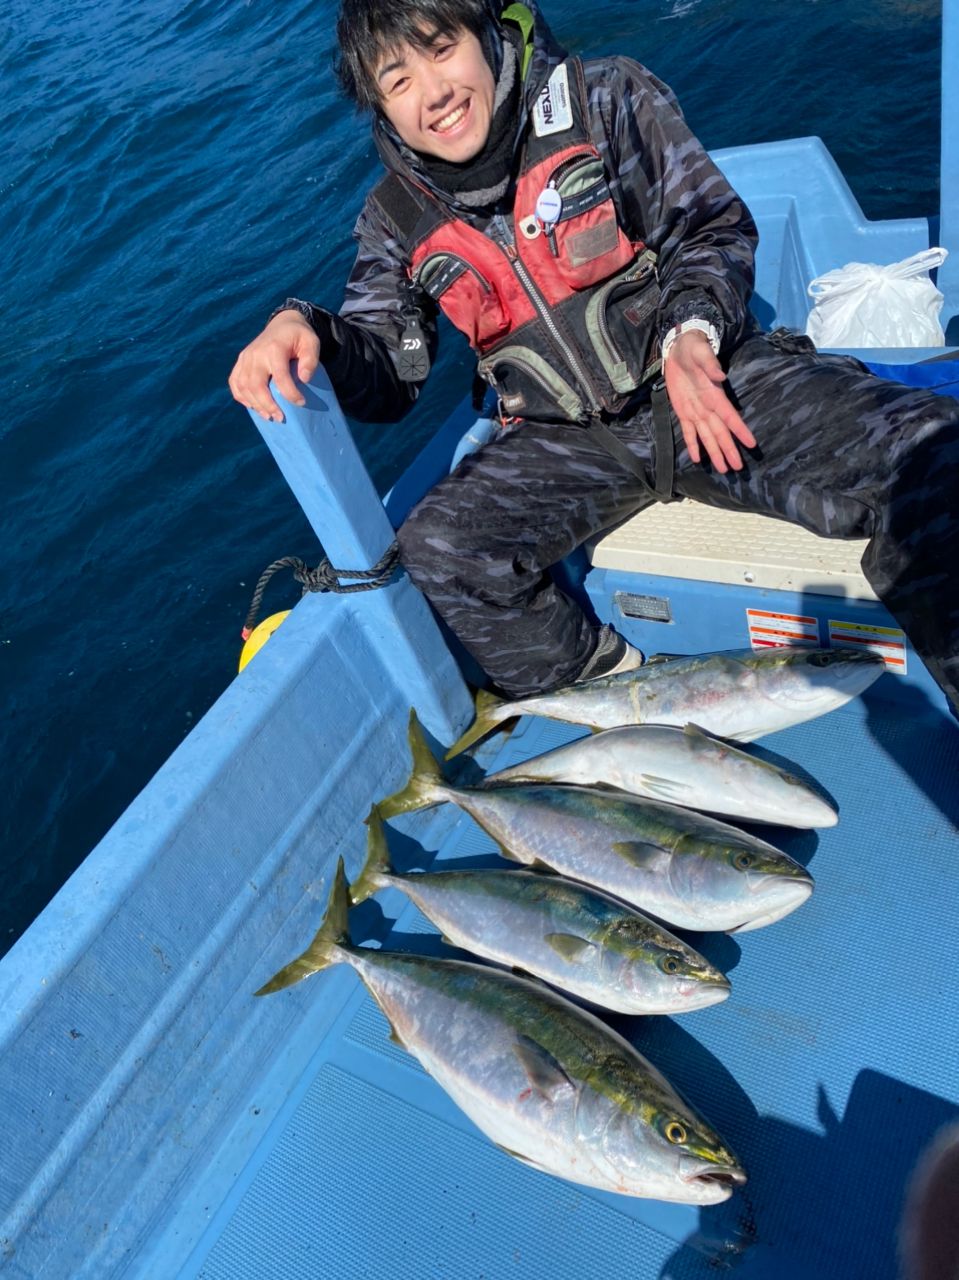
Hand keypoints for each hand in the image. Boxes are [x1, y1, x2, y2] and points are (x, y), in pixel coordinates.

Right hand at [228, 311, 320, 422]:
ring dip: (254, 404)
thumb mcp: (311, 342)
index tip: (301, 402)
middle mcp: (256, 353)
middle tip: (280, 417)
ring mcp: (245, 358)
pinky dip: (241, 397)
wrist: (282, 325)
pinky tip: (253, 406)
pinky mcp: (240, 362)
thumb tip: (304, 379)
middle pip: (255, 384)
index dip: (289, 393)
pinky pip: (235, 382)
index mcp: (274, 348)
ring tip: (269, 416)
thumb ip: (310, 360)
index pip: (279, 375)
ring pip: (243, 386)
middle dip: (267, 404)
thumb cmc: (299, 337)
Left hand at [663, 331, 755, 471]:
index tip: (751, 444)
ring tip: (724, 469)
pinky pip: (689, 432)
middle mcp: (708, 407)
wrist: (680, 348)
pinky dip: (693, 445)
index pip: (729, 416)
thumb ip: (710, 364)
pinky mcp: (683, 412)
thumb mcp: (701, 352)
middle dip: (729, 450)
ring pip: (707, 436)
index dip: (739, 430)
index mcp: (714, 395)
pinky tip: (699, 460)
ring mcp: (696, 411)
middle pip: (720, 432)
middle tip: (738, 468)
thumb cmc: (694, 348)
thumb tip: (720, 376)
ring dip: (715, 452)